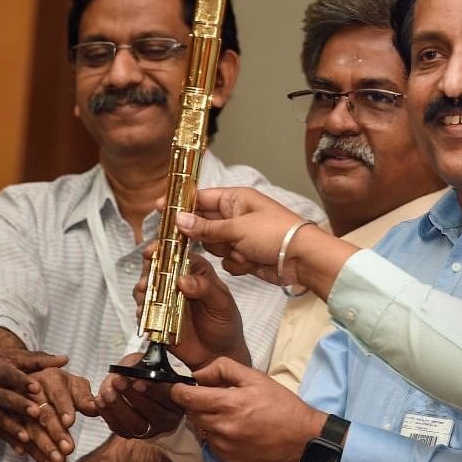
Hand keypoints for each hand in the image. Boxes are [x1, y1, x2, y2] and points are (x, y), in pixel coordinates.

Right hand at [0, 349, 71, 461]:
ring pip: (0, 419)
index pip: (8, 375)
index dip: (22, 381)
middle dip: (20, 406)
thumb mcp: (6, 356)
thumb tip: (65, 359)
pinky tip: (22, 450)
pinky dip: (9, 441)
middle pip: (4, 398)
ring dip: (14, 429)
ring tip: (29, 438)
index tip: (37, 387)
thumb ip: (36, 359)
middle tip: (37, 412)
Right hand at [19, 367, 98, 461]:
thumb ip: (84, 397)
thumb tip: (95, 408)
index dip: (64, 408)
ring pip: (29, 426)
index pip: (58, 394)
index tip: (70, 423)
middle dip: (56, 433)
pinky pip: (10, 433)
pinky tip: (27, 457)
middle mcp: (30, 390)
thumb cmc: (59, 387)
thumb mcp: (74, 386)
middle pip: (44, 413)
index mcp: (50, 377)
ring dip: (41, 446)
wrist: (29, 384)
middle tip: (68, 450)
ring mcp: (14, 404)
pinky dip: (19, 445)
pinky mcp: (3, 416)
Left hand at [95, 353, 184, 438]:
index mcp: (177, 399)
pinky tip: (99, 401)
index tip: (137, 381)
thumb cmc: (143, 372)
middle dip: (132, 397)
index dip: (153, 390)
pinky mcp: (133, 434)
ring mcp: (151, 429)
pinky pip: (120, 429)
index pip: (168, 396)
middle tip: (118, 381)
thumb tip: (131, 374)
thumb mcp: (145, 363)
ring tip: (105, 392)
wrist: (135, 386)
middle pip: (153, 413)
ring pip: (136, 425)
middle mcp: (168, 418)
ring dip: (118, 408)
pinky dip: (108, 416)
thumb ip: (140, 366)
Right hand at [133, 257, 251, 369]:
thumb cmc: (226, 325)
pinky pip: (143, 311)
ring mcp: (166, 299)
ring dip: (143, 294)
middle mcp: (179, 281)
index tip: (151, 251)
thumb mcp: (223, 304)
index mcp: (197, 271)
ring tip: (147, 303)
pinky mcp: (158, 317)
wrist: (219, 354)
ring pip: (146, 288)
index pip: (177, 252)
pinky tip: (146, 318)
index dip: (162, 248)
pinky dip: (142, 313)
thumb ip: (205, 289)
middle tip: (146, 285)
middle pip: (155, 268)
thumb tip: (182, 280)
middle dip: (147, 273)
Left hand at [169, 356, 325, 461]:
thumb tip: (199, 374)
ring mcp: (224, 447)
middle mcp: (222, 428)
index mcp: (228, 404)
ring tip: (227, 415)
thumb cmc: (281, 404)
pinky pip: (212, 445)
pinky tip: (235, 431)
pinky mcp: (229, 461)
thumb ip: (224, 369)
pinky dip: (217, 436)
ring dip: (207, 420)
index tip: (179, 387)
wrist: (303, 439)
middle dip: (195, 404)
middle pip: (191, 414)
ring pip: (200, 430)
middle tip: (211, 398)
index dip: (178, 390)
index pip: (187, 398)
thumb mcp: (256, 377)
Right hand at [175, 188, 356, 299]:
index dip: (180, 204)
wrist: (302, 260)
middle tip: (187, 242)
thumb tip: (178, 219)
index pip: (201, 198)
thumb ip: (205, 226)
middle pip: (203, 225)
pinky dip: (237, 264)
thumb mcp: (237, 228)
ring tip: (244, 251)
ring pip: (214, 246)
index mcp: (236, 199)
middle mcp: (236, 216)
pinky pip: (227, 261)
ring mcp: (240, 237)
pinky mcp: (245, 256)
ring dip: (226, 252)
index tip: (159, 208)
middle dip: (203, 236)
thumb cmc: (275, 234)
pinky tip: (251, 262)